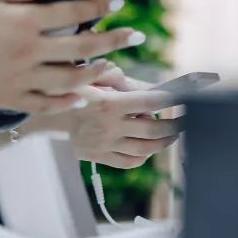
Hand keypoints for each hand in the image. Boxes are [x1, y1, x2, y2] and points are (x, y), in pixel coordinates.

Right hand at [0, 0, 144, 115]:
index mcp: (22, 20)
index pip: (71, 12)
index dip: (97, 7)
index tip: (116, 3)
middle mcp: (26, 51)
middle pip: (81, 48)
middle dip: (113, 40)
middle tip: (135, 36)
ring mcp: (20, 78)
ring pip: (69, 79)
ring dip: (96, 72)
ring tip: (112, 65)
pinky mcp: (9, 98)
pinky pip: (47, 104)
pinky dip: (68, 102)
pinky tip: (83, 96)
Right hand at [44, 86, 180, 167]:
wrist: (51, 113)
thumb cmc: (78, 90)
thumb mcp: (92, 76)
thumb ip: (116, 77)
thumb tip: (141, 83)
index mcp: (110, 103)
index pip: (149, 102)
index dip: (170, 100)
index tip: (186, 98)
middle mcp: (109, 126)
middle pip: (152, 130)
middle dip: (175, 126)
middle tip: (187, 120)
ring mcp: (105, 144)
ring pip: (144, 149)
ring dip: (163, 142)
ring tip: (173, 134)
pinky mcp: (99, 157)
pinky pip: (128, 162)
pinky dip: (143, 156)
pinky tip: (150, 148)